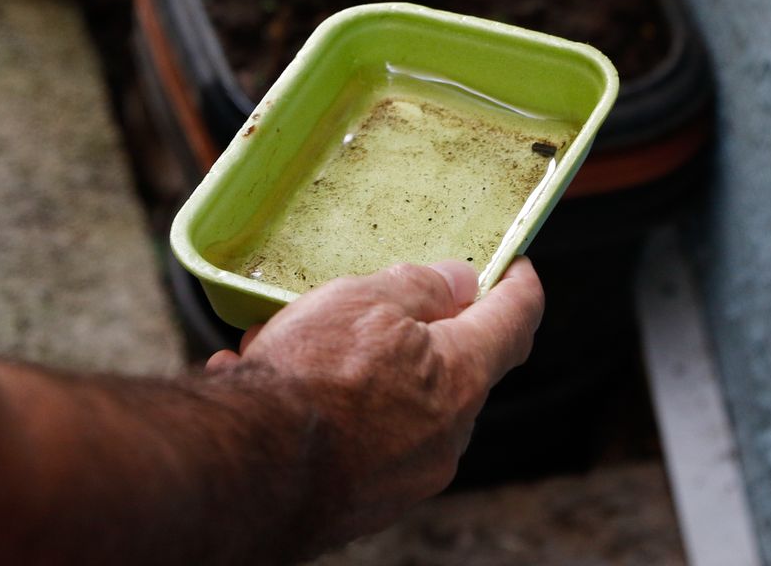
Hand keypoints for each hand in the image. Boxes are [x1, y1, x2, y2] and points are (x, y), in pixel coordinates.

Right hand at [206, 257, 544, 545]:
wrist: (251, 471)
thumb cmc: (310, 379)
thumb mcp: (365, 301)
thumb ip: (420, 287)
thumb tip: (459, 282)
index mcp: (462, 375)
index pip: (516, 320)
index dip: (519, 285)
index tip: (514, 267)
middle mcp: (448, 435)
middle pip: (452, 368)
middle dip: (414, 333)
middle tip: (366, 305)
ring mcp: (410, 475)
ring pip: (395, 405)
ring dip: (356, 373)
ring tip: (289, 348)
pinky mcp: (368, 502)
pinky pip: (357, 441)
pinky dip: (327, 414)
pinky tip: (271, 390)